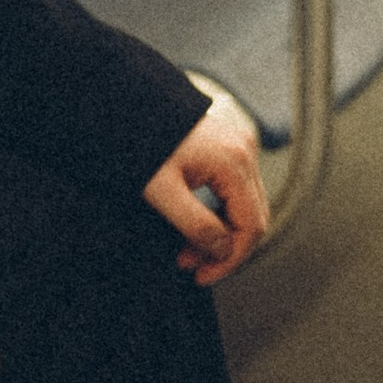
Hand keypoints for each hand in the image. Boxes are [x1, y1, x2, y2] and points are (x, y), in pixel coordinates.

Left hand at [143, 94, 268, 285]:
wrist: (129, 106)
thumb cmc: (142, 144)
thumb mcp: (163, 192)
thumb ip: (196, 225)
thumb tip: (222, 251)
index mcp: (235, 162)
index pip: (251, 226)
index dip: (230, 259)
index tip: (201, 276)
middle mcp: (246, 151)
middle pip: (253, 217)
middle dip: (224, 249)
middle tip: (190, 265)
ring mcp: (240, 146)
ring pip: (245, 205)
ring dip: (220, 233)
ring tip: (186, 249)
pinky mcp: (229, 146)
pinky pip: (236, 190)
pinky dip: (218, 213)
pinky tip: (193, 225)